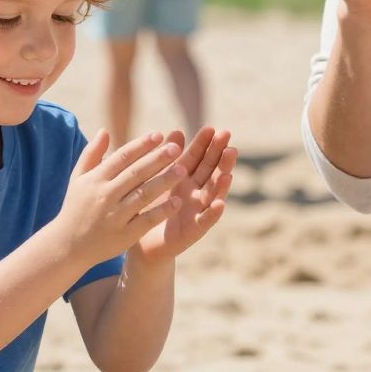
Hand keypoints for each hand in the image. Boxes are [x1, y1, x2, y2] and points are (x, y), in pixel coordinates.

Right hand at [57, 131, 183, 264]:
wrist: (67, 245)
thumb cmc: (76, 208)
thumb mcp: (78, 179)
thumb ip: (91, 154)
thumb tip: (105, 130)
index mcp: (95, 179)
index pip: (122, 157)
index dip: (141, 145)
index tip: (159, 135)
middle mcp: (105, 195)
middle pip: (135, 173)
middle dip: (157, 159)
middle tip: (176, 148)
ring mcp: (115, 216)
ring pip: (143, 195)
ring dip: (163, 181)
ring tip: (183, 170)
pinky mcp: (124, 235)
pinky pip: (146, 220)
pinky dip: (161, 211)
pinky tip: (177, 202)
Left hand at [134, 126, 235, 264]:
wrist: (141, 243)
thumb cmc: (149, 208)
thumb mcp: (157, 179)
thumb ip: (168, 157)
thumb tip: (177, 131)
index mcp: (184, 178)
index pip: (197, 157)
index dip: (205, 144)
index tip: (212, 128)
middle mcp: (195, 192)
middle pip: (211, 171)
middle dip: (220, 156)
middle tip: (228, 140)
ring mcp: (197, 211)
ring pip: (213, 193)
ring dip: (223, 182)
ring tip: (229, 170)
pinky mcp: (193, 231)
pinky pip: (205, 221)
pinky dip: (213, 213)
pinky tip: (220, 203)